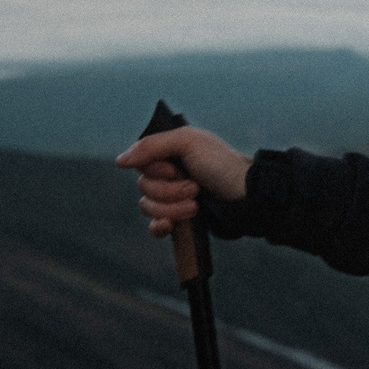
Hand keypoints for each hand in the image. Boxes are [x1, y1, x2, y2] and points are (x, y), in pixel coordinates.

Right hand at [115, 126, 250, 235]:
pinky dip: (160, 227)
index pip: (140, 163)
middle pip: (143, 187)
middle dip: (169, 191)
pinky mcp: (180, 219)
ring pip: (148, 207)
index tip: (175, 168)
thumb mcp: (189, 142)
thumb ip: (151, 146)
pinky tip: (171, 226)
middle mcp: (169, 174)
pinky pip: (154, 226)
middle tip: (195, 187)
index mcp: (170, 152)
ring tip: (196, 205)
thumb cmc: (223, 165)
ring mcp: (174, 197)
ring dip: (171, 208)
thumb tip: (120, 161)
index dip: (155, 170)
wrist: (247, 197)